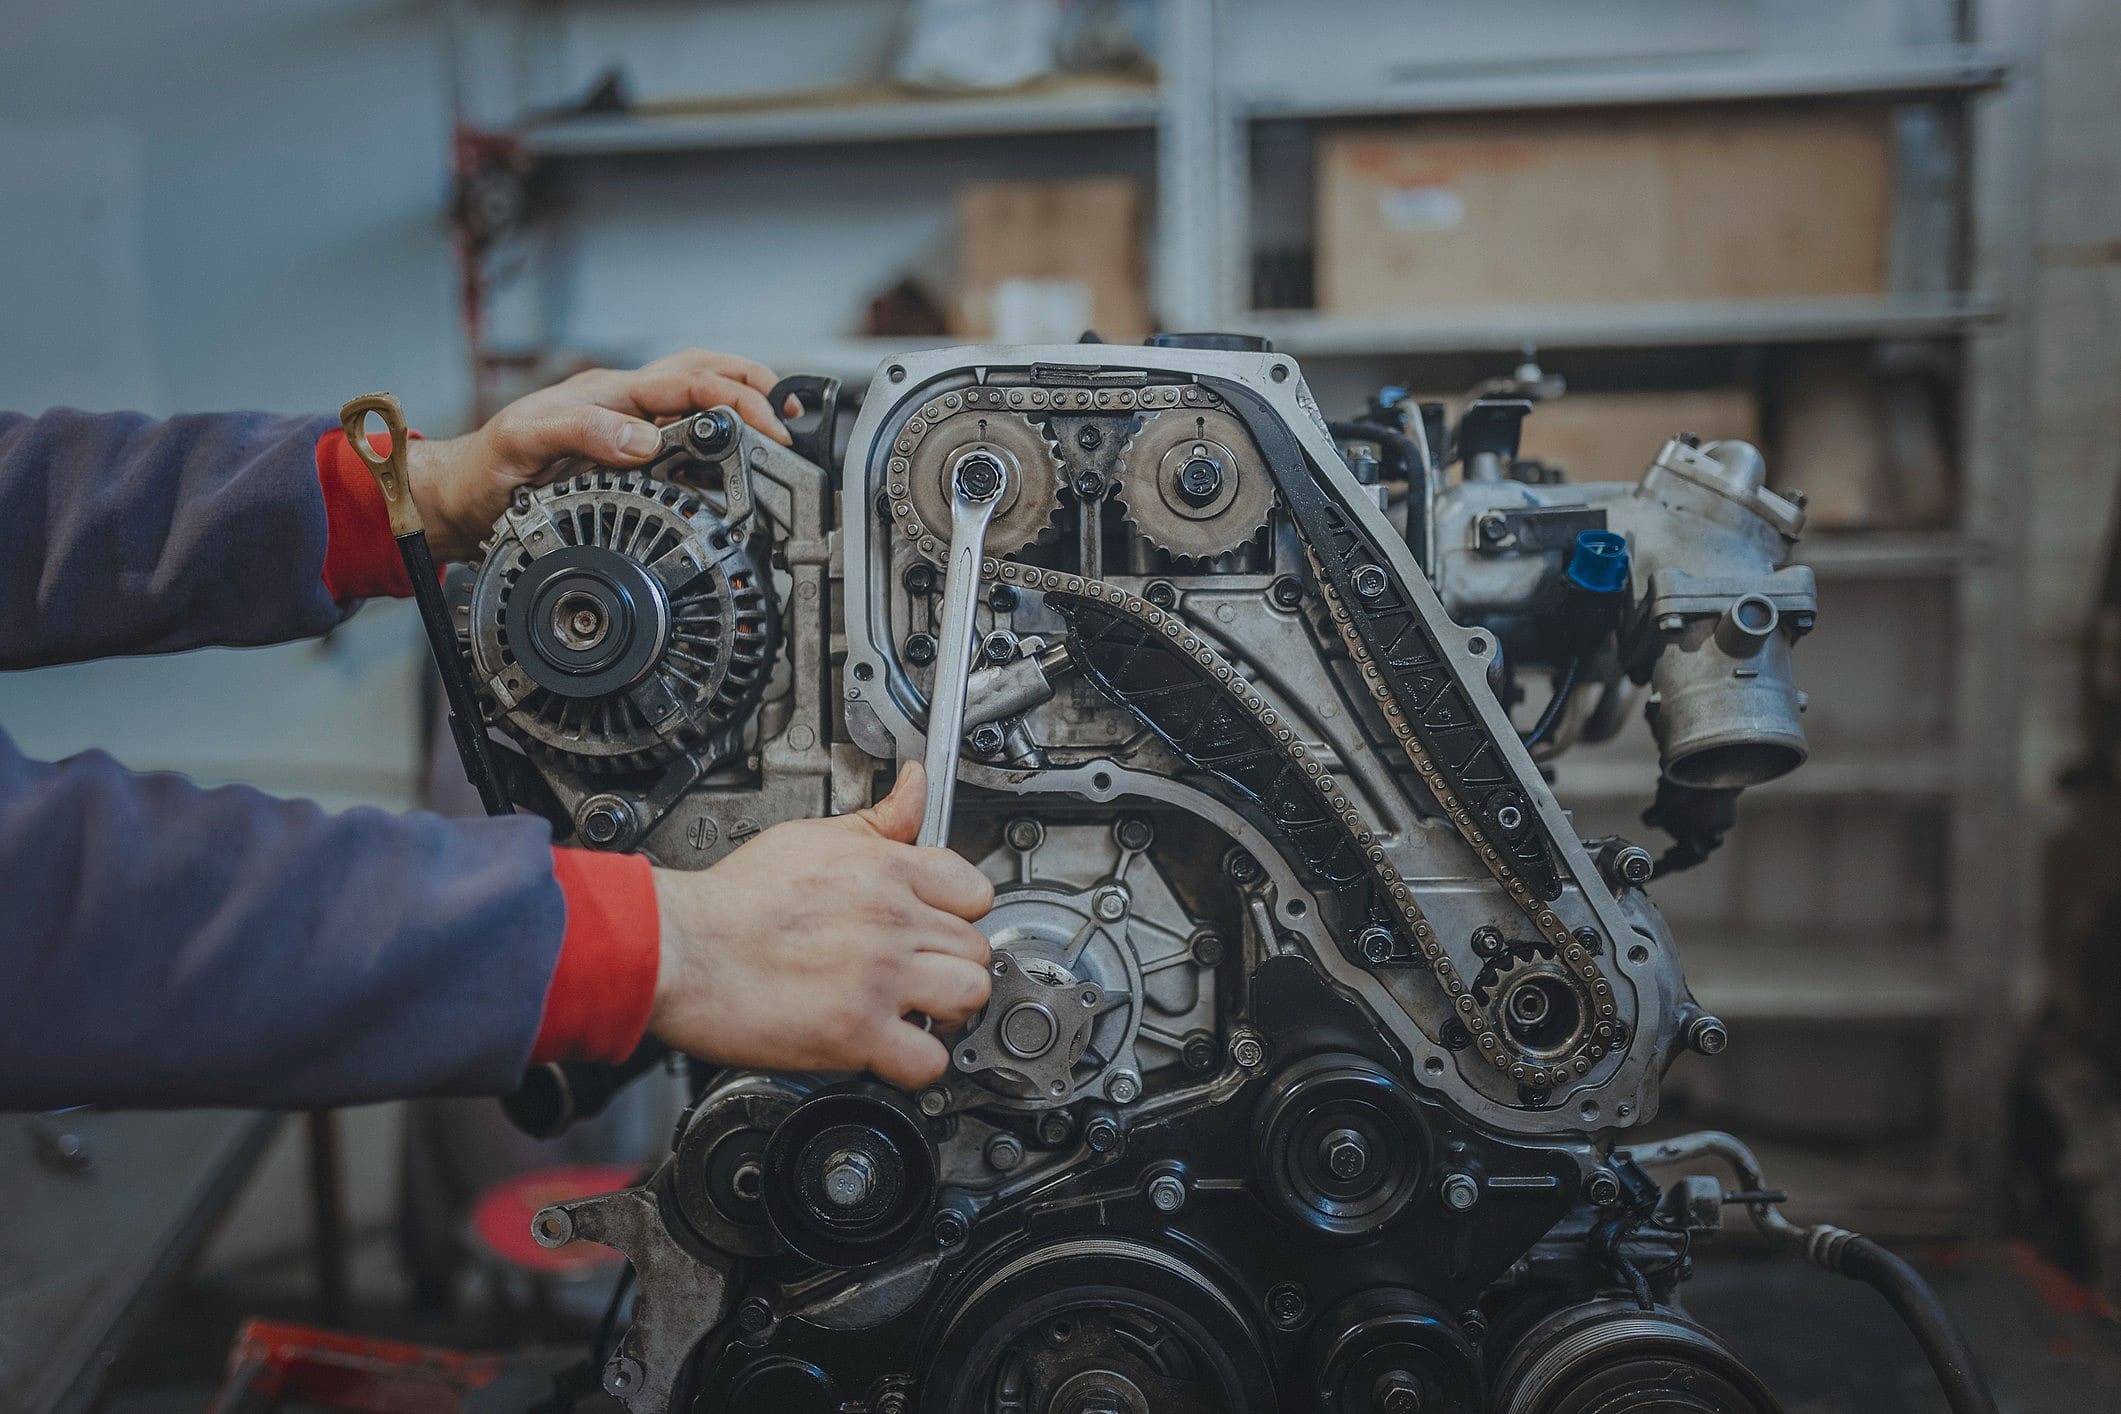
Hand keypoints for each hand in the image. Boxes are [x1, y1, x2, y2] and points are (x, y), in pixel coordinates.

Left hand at [407, 348, 796, 561]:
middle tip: (790, 412)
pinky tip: (735, 462)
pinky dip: (719, 443)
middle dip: (753, 385)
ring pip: (698, 400)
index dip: (734, 399)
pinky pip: (684, 440)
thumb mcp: (526, 442)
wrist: (461, 498)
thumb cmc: (487, 468)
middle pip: (704, 374)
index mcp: (609, 395)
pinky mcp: (626, 458)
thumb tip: (646, 441)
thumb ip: (585, 433)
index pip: (688, 382)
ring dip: (742, 404)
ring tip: (777, 424)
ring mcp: (627, 429)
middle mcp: (624, 406)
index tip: (766, 427)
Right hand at [646, 763, 996, 1088]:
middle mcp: (891, 920)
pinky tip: (892, 1047)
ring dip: (947, 1010)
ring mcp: (879, 978)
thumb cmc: (734, 899)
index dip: (960, 914)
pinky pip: (928, 1060)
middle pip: (976, 948)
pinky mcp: (856, 1031)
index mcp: (886, 870)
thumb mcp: (812, 837)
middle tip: (921, 973)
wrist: (681, 947)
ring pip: (968, 997)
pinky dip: (917, 1062)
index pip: (975, 891)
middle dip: (951, 964)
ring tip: (914, 1009)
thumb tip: (916, 786)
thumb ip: (879, 820)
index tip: (940, 927)